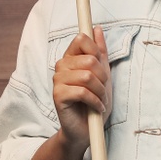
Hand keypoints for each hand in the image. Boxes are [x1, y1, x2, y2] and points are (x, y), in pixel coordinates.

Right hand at [51, 26, 109, 148]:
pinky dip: (95, 101)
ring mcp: (57, 80)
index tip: (101, 69)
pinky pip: (82, 91)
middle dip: (103, 77)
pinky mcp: (57, 95)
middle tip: (102, 90)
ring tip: (100, 100)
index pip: (82, 39)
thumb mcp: (103, 74)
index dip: (96, 52)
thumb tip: (97, 29)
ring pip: (87, 76)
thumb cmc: (94, 102)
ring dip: (100, 91)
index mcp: (71, 58)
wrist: (87, 130)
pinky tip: (96, 108)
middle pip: (89, 59)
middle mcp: (61, 66)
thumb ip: (99, 52)